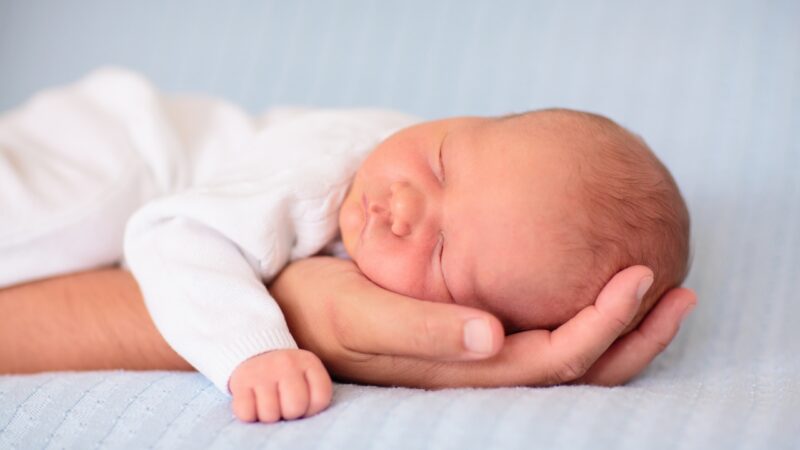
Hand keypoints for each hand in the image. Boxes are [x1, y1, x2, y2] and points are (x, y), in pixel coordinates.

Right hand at [228, 349, 332, 422]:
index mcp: (309, 362)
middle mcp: (287, 363)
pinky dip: (249, 415)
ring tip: (268, 403)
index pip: (320, 398)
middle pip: (295, 407)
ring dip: (269, 416)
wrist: (254, 352)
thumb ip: (313, 393)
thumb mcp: (306, 375)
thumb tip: (303, 416)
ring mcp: (262, 371)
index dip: (312, 409)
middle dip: (290, 414)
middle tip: (283, 405)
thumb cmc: (286, 374)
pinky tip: (253, 403)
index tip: (304, 402)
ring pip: (270, 414)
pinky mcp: (241, 381)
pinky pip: (247, 414)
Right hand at [269, 257, 695, 387]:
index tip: (640, 279)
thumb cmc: (325, 308)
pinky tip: (594, 284)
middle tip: (679, 290)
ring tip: (660, 293)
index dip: (601, 328)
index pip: (551, 363)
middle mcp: (478, 370)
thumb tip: (493, 335)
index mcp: (460, 370)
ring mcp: (478, 356)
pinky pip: (541, 332)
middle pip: (574, 367)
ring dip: (616, 329)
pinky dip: (578, 313)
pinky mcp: (471, 335)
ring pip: (564, 355)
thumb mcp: (363, 315)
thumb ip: (423, 330)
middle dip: (631, 335)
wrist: (295, 310)